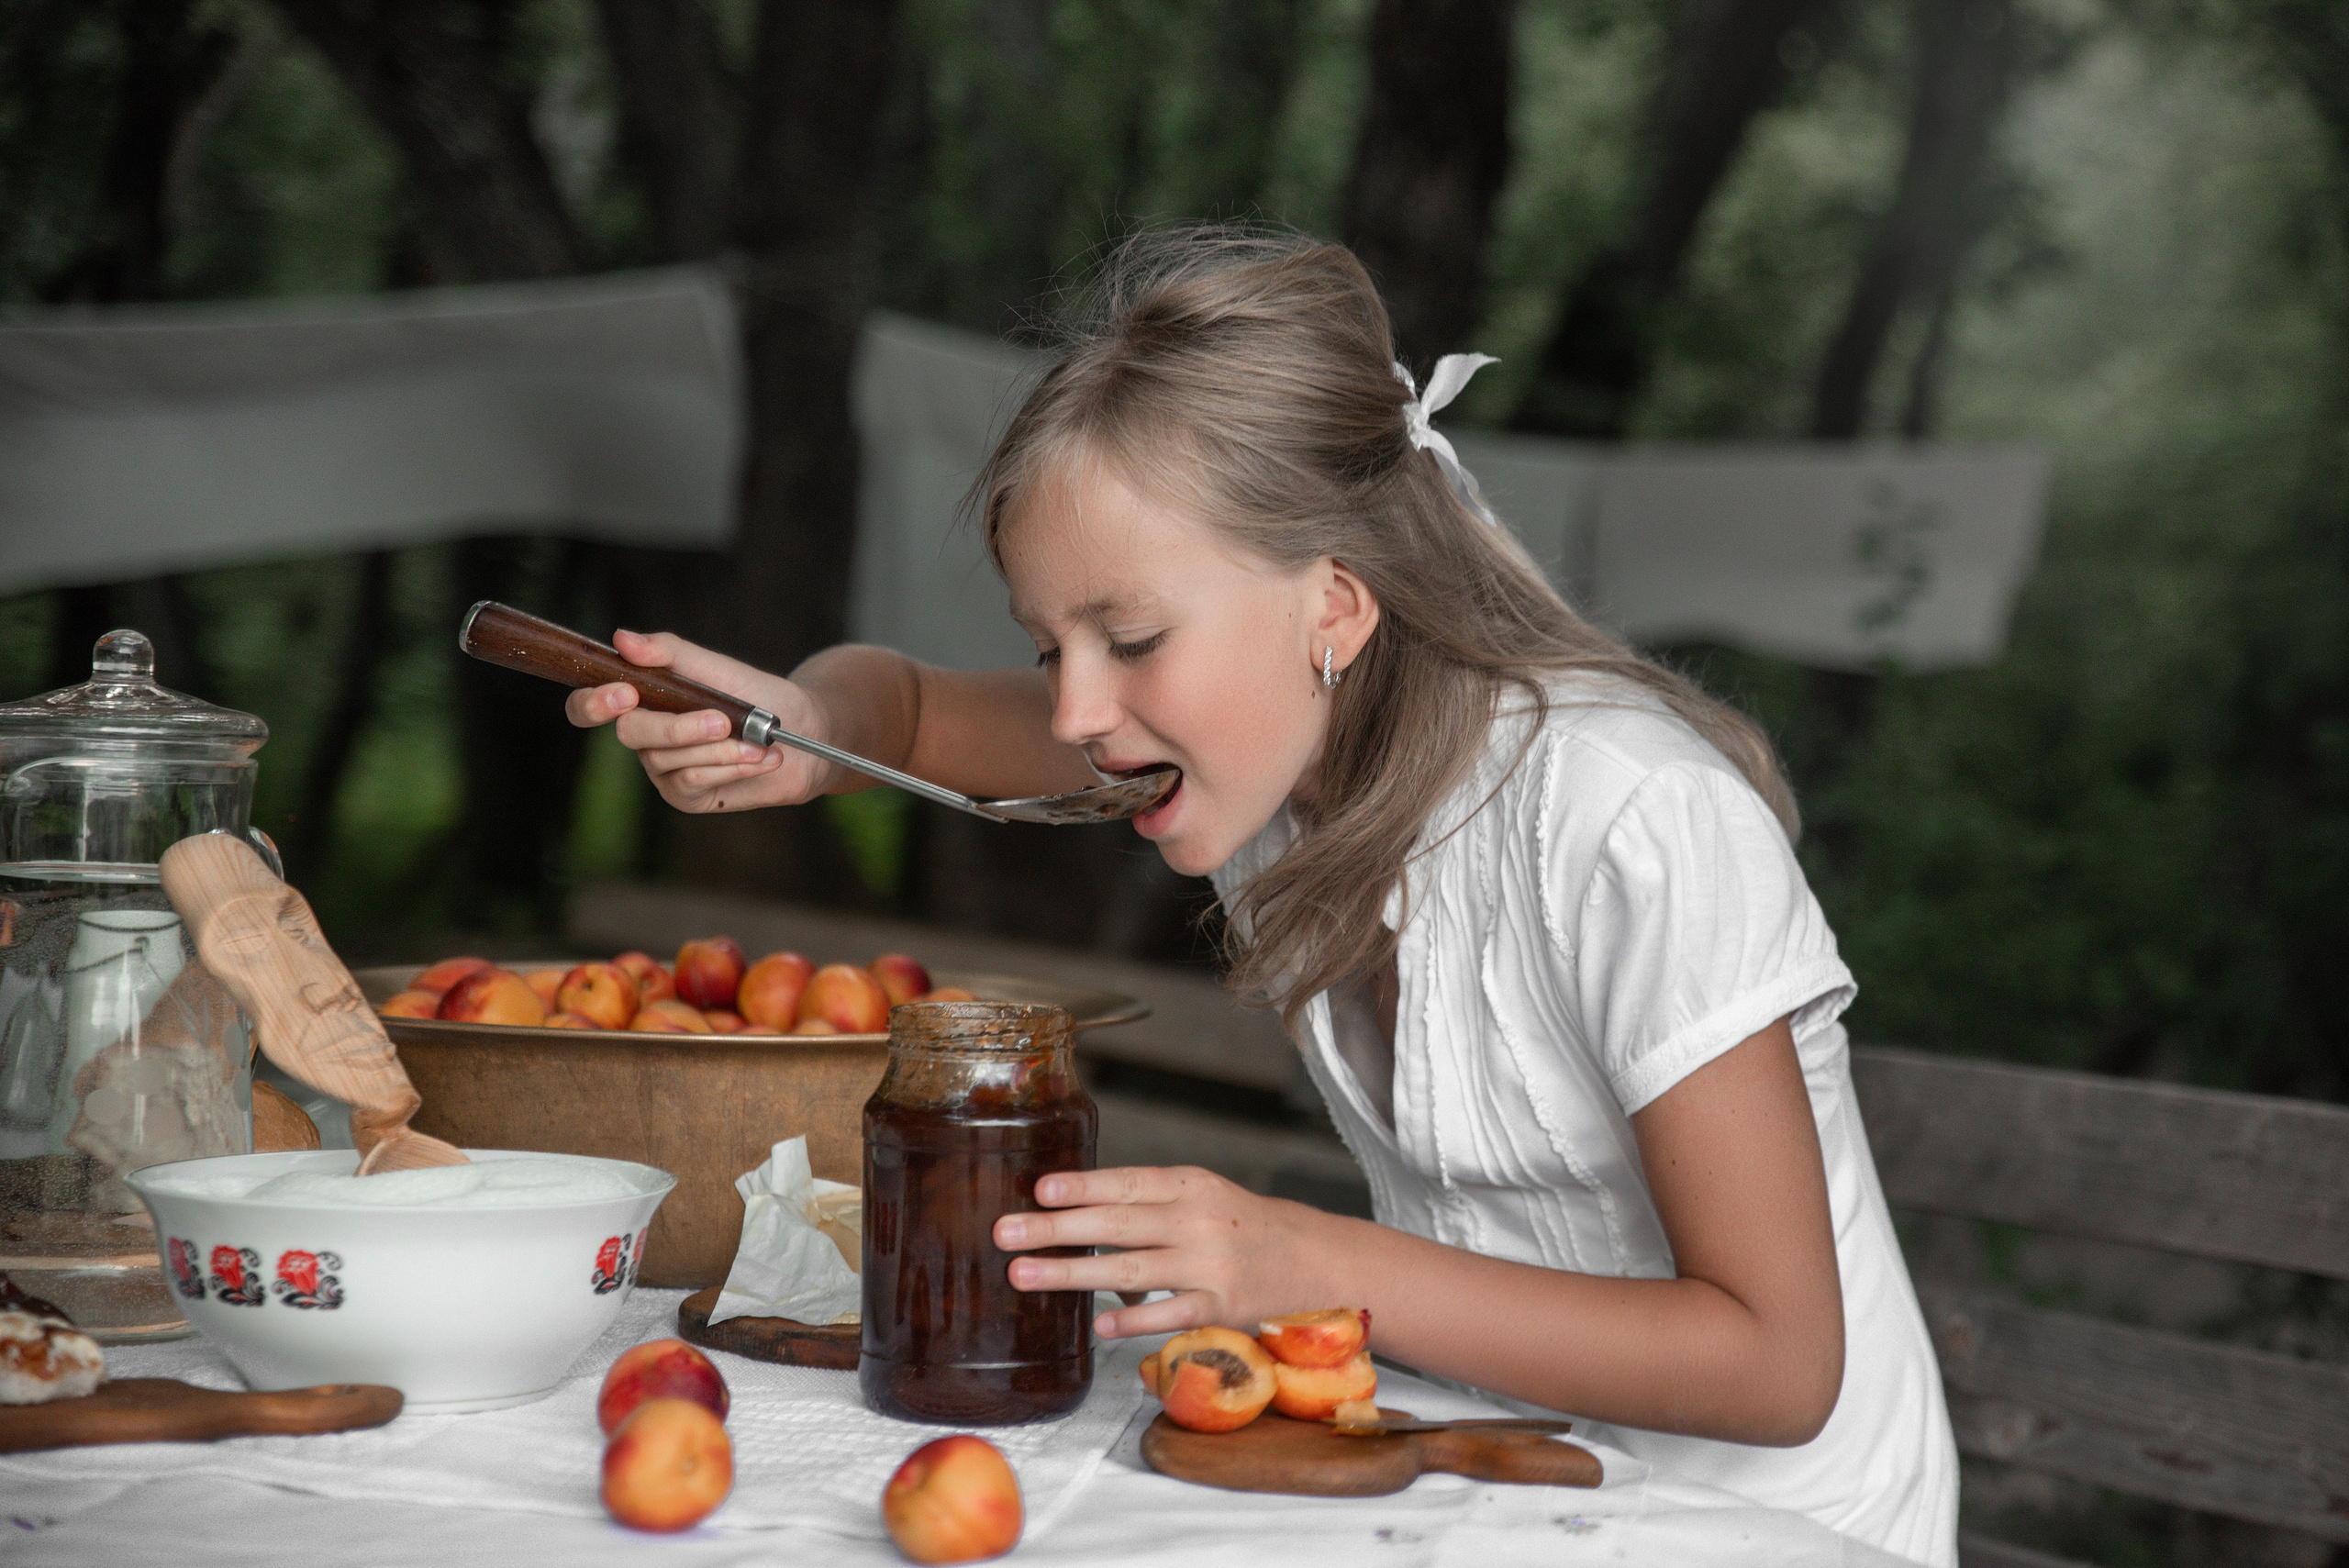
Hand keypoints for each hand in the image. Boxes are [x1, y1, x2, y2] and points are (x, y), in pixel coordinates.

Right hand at [563, 629, 831, 812]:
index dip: (593, 703)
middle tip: (721, 719)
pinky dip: (730, 766)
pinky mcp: (687, 797)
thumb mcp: (716, 668)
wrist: (804, 732)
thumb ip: (670, 653)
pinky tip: (759, 757)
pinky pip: (692, 783)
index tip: (624, 694)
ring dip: (719, 748)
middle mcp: (644, 736)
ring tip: (758, 740)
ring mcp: (663, 769)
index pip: (589, 706)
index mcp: (640, 700)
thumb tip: (622, 639)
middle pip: (630, 734)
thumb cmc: (757, 694)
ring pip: (667, 761)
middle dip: (677, 728)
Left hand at [991, 1166, 1337, 1339]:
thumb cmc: (1244, 1225)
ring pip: (1131, 1268)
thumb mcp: (1203, 1196)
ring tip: (1024, 1276)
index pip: (1127, 1182)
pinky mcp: (1223, 1307)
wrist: (1317, 1261)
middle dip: (1056, 1228)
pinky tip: (1098, 1322)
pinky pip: (1169, 1313)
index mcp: (1190, 1184)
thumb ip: (1149, 1203)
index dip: (1082, 1185)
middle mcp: (1197, 1219)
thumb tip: (1072, 1213)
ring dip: (1072, 1273)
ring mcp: (1210, 1265)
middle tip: (1005, 1233)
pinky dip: (1133, 1318)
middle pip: (1118, 1222)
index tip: (1039, 1190)